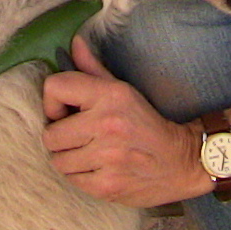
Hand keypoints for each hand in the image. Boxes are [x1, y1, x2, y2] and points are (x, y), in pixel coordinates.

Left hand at [41, 37, 205, 206]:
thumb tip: (74, 42)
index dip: (52, 101)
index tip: (65, 111)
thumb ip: (93, 68)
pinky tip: (96, 167)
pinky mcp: (108, 186)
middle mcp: (107, 124)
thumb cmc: (145, 122)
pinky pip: (71, 180)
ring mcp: (107, 158)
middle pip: (50, 134)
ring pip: (57, 160)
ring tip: (86, 151)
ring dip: (68, 157)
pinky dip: (79, 175)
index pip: (54, 87)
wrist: (180, 161)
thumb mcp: (122, 89)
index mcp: (110, 95)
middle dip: (59, 135)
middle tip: (76, 135)